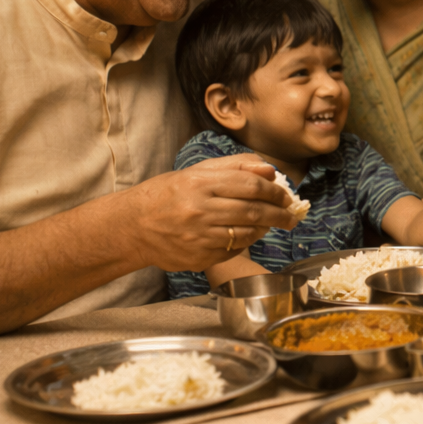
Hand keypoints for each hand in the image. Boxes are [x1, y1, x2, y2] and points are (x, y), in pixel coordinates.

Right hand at [116, 155, 299, 271]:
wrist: (132, 226)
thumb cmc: (167, 194)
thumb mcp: (196, 171)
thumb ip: (236, 166)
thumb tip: (270, 170)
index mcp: (200, 183)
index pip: (251, 185)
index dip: (275, 192)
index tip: (287, 196)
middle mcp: (199, 210)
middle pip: (253, 211)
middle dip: (279, 214)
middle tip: (291, 216)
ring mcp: (199, 236)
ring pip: (247, 233)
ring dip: (266, 228)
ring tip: (273, 224)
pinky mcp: (198, 257)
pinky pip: (233, 249)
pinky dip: (247, 242)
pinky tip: (250, 235)